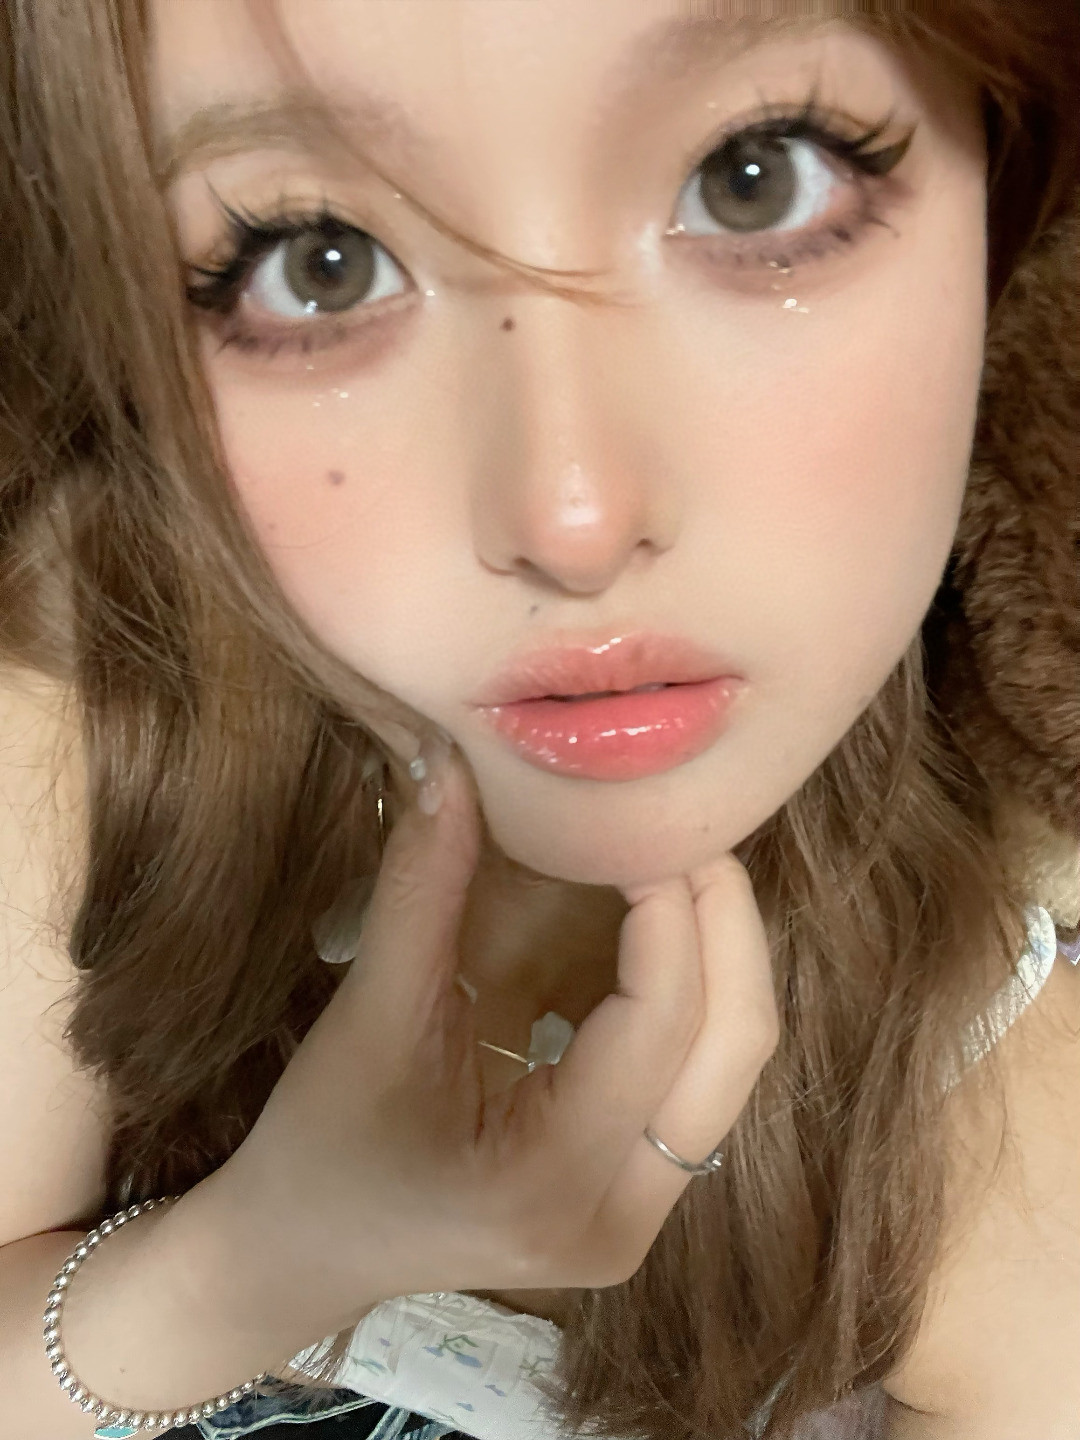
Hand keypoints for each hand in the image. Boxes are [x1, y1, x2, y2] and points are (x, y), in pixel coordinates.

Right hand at [206, 736, 779, 1331]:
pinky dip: (695, 991)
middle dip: (724, 920)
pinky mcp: (641, 1198)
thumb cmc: (320, 1144)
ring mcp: (641, 1220)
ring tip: (674, 864)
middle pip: (737, 1044)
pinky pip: (706, 1076)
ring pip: (736, 1061)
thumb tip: (453, 763)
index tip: (640, 819)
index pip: (660, 1022)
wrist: (305, 1253)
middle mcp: (622, 1219)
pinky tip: (654, 931)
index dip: (669, 905)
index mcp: (551, 1181)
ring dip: (721, 952)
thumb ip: (422, 885)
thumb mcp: (369, 1015)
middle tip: (681, 829)